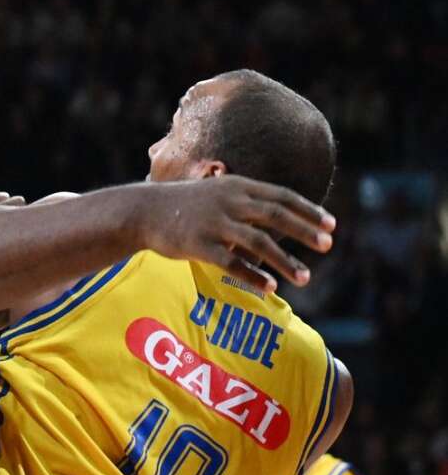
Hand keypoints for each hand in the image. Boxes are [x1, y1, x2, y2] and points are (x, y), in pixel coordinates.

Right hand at [137, 176, 334, 292]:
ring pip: (258, 242)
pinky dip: (254, 275)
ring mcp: (213, 223)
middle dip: (305, 231)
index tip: (331, 225)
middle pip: (275, 215)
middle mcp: (228, 201)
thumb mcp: (217, 192)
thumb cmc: (185, 205)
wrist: (142, 211)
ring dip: (286, 261)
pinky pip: (232, 262)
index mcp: (236, 186)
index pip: (281, 196)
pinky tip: (271, 288)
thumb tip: (283, 215)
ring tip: (306, 278)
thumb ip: (247, 200)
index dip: (308, 210)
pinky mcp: (198, 244)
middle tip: (328, 246)